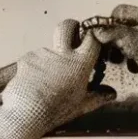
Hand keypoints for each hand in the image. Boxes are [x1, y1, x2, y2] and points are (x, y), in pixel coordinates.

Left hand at [0, 20, 115, 138]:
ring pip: (48, 49)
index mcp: (79, 64)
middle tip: (71, 37)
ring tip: (45, 80)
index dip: (92, 37)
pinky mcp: (26, 58)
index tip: (91, 41)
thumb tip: (111, 94)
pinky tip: (33, 82)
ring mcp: (43, 54)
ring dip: (48, 59)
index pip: (92, 40)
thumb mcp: (81, 106)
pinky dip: (34, 68)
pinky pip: (33, 59)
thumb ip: (98, 98)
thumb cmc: (55, 111)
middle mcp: (62, 54)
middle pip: (67, 26)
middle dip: (70, 27)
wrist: (26, 112)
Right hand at [93, 4, 137, 103]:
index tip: (105, 39)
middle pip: (126, 26)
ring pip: (135, 39)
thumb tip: (96, 30)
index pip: (120, 11)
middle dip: (117, 42)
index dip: (109, 24)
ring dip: (127, 52)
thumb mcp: (134, 43)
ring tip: (127, 64)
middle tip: (113, 56)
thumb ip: (114, 34)